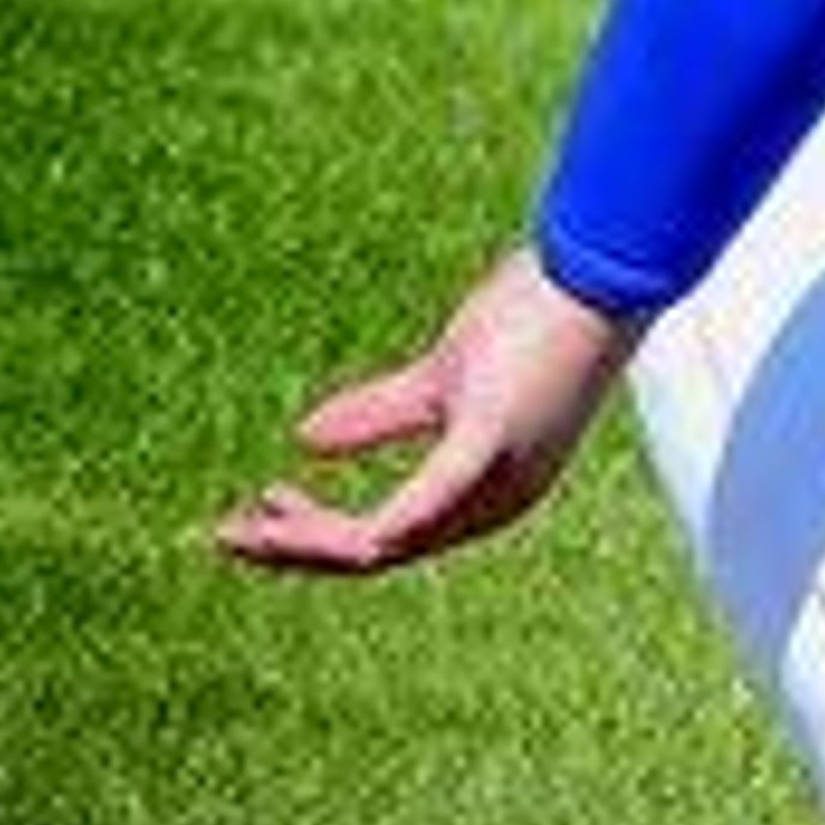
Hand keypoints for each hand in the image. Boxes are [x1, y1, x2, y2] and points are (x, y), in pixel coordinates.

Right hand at [217, 246, 640, 577]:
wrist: (595, 271)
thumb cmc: (532, 319)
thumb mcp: (439, 378)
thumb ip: (377, 414)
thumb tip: (304, 439)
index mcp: (481, 493)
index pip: (386, 540)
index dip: (312, 538)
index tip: (254, 512)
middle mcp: (493, 503)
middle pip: (380, 554)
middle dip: (296, 552)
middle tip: (229, 536)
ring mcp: (499, 477)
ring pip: (394, 540)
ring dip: (316, 539)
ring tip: (252, 526)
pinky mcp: (495, 436)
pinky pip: (437, 494)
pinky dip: (394, 519)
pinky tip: (353, 534)